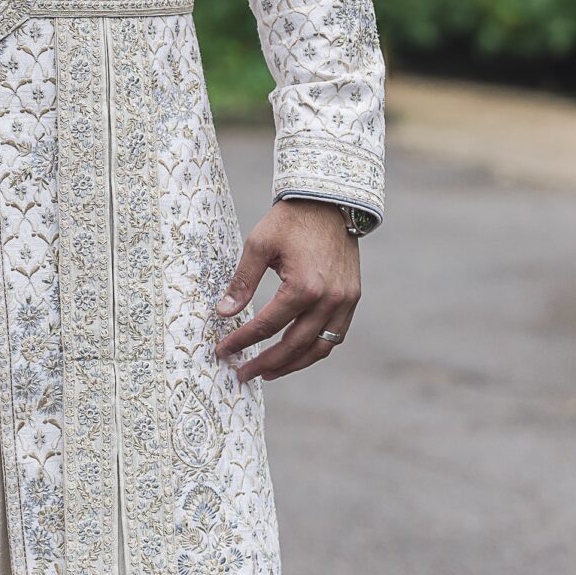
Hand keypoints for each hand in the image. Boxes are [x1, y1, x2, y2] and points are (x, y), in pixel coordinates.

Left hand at [214, 199, 360, 383]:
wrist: (329, 201)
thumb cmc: (290, 220)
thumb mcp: (259, 245)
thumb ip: (242, 282)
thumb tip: (224, 312)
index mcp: (303, 287)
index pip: (267, 325)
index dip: (242, 341)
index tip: (223, 351)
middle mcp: (329, 300)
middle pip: (294, 345)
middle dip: (266, 363)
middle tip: (244, 373)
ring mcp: (345, 301)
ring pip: (319, 348)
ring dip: (293, 364)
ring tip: (268, 372)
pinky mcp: (353, 298)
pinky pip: (335, 335)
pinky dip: (314, 349)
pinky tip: (296, 353)